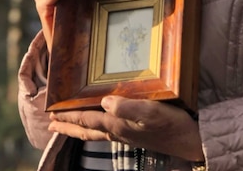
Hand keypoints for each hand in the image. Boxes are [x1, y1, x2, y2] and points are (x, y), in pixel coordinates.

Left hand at [48, 95, 202, 161]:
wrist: (191, 142)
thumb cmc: (173, 124)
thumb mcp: (152, 111)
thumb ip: (128, 106)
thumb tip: (104, 102)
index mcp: (118, 125)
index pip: (87, 118)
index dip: (69, 115)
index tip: (52, 112)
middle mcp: (119, 132)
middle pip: (86, 129)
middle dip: (68, 126)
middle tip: (51, 124)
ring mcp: (127, 136)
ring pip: (95, 132)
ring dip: (79, 128)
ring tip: (67, 126)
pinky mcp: (136, 135)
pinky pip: (107, 132)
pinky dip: (96, 128)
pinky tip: (100, 125)